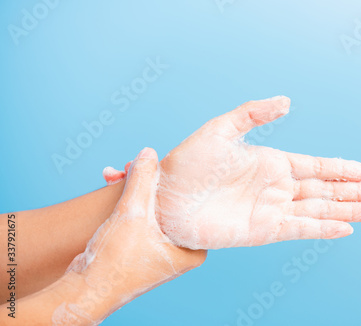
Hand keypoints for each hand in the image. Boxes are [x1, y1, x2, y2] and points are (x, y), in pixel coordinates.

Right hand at [59, 148, 205, 323]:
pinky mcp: (146, 247)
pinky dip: (131, 202)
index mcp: (193, 249)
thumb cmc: (114, 261)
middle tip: (129, 167)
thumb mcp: (132, 213)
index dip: (173, 181)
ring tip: (117, 174)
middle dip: (148, 183)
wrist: (85, 289)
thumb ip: (142, 180)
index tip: (159, 164)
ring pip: (155, 208)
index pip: (192, 204)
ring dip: (136, 189)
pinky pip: (144, 217)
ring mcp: (164, 249)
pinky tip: (115, 183)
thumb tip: (149, 152)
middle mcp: (182, 250)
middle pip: (171, 204)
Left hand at [104, 96, 360, 249]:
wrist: (166, 199)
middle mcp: (276, 187)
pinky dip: (323, 229)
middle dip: (355, 193)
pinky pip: (300, 228)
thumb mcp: (221, 129)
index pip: (317, 166)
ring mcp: (272, 209)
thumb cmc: (189, 164)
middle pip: (326, 189)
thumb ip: (254, 113)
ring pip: (320, 210)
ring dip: (349, 211)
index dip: (343, 169)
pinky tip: (345, 228)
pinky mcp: (262, 230)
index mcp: (271, 162)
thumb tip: (288, 101)